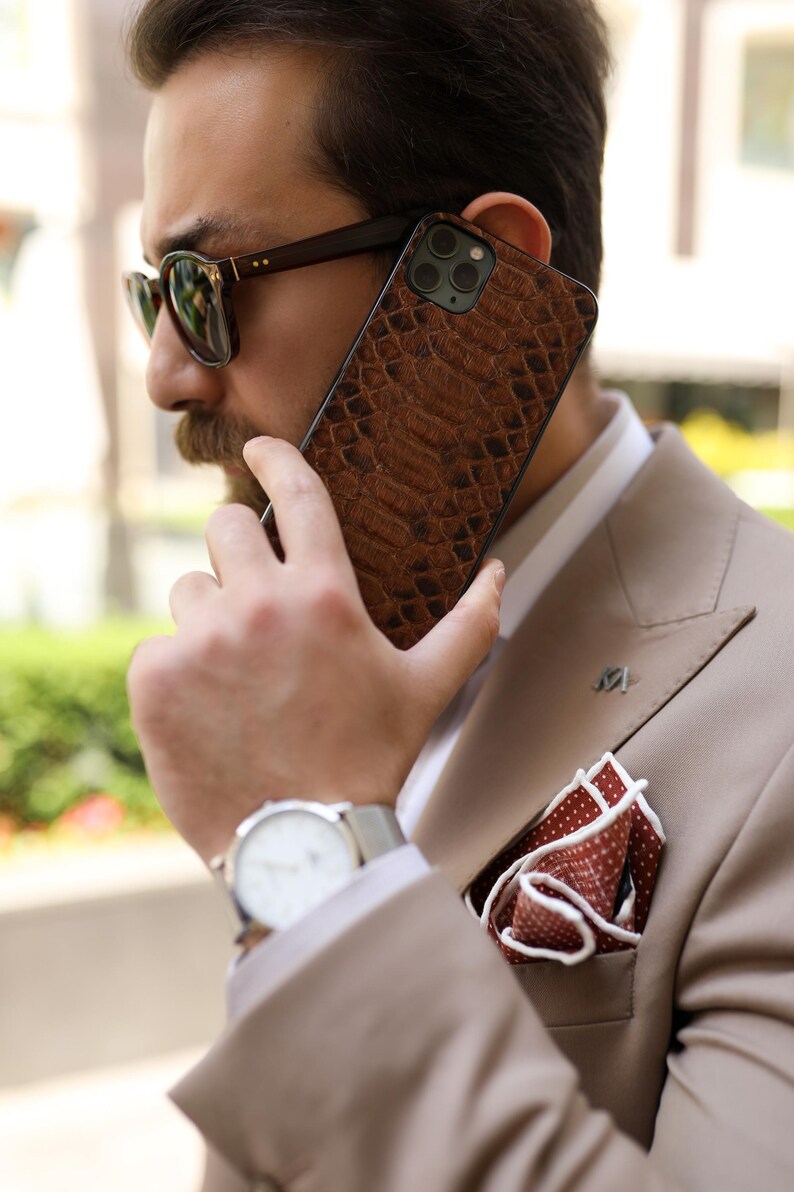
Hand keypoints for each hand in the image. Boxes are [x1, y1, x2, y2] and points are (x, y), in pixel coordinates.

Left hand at [127, 437, 504, 864]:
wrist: (301, 845)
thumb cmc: (369, 763)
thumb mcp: (427, 691)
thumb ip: (470, 625)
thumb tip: (499, 572)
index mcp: (323, 594)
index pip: (297, 493)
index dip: (275, 459)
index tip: (258, 451)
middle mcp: (257, 603)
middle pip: (224, 527)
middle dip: (239, 549)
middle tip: (256, 597)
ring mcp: (199, 640)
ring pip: (187, 590)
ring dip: (209, 618)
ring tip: (239, 675)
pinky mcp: (154, 679)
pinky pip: (157, 647)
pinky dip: (178, 670)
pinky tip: (210, 710)